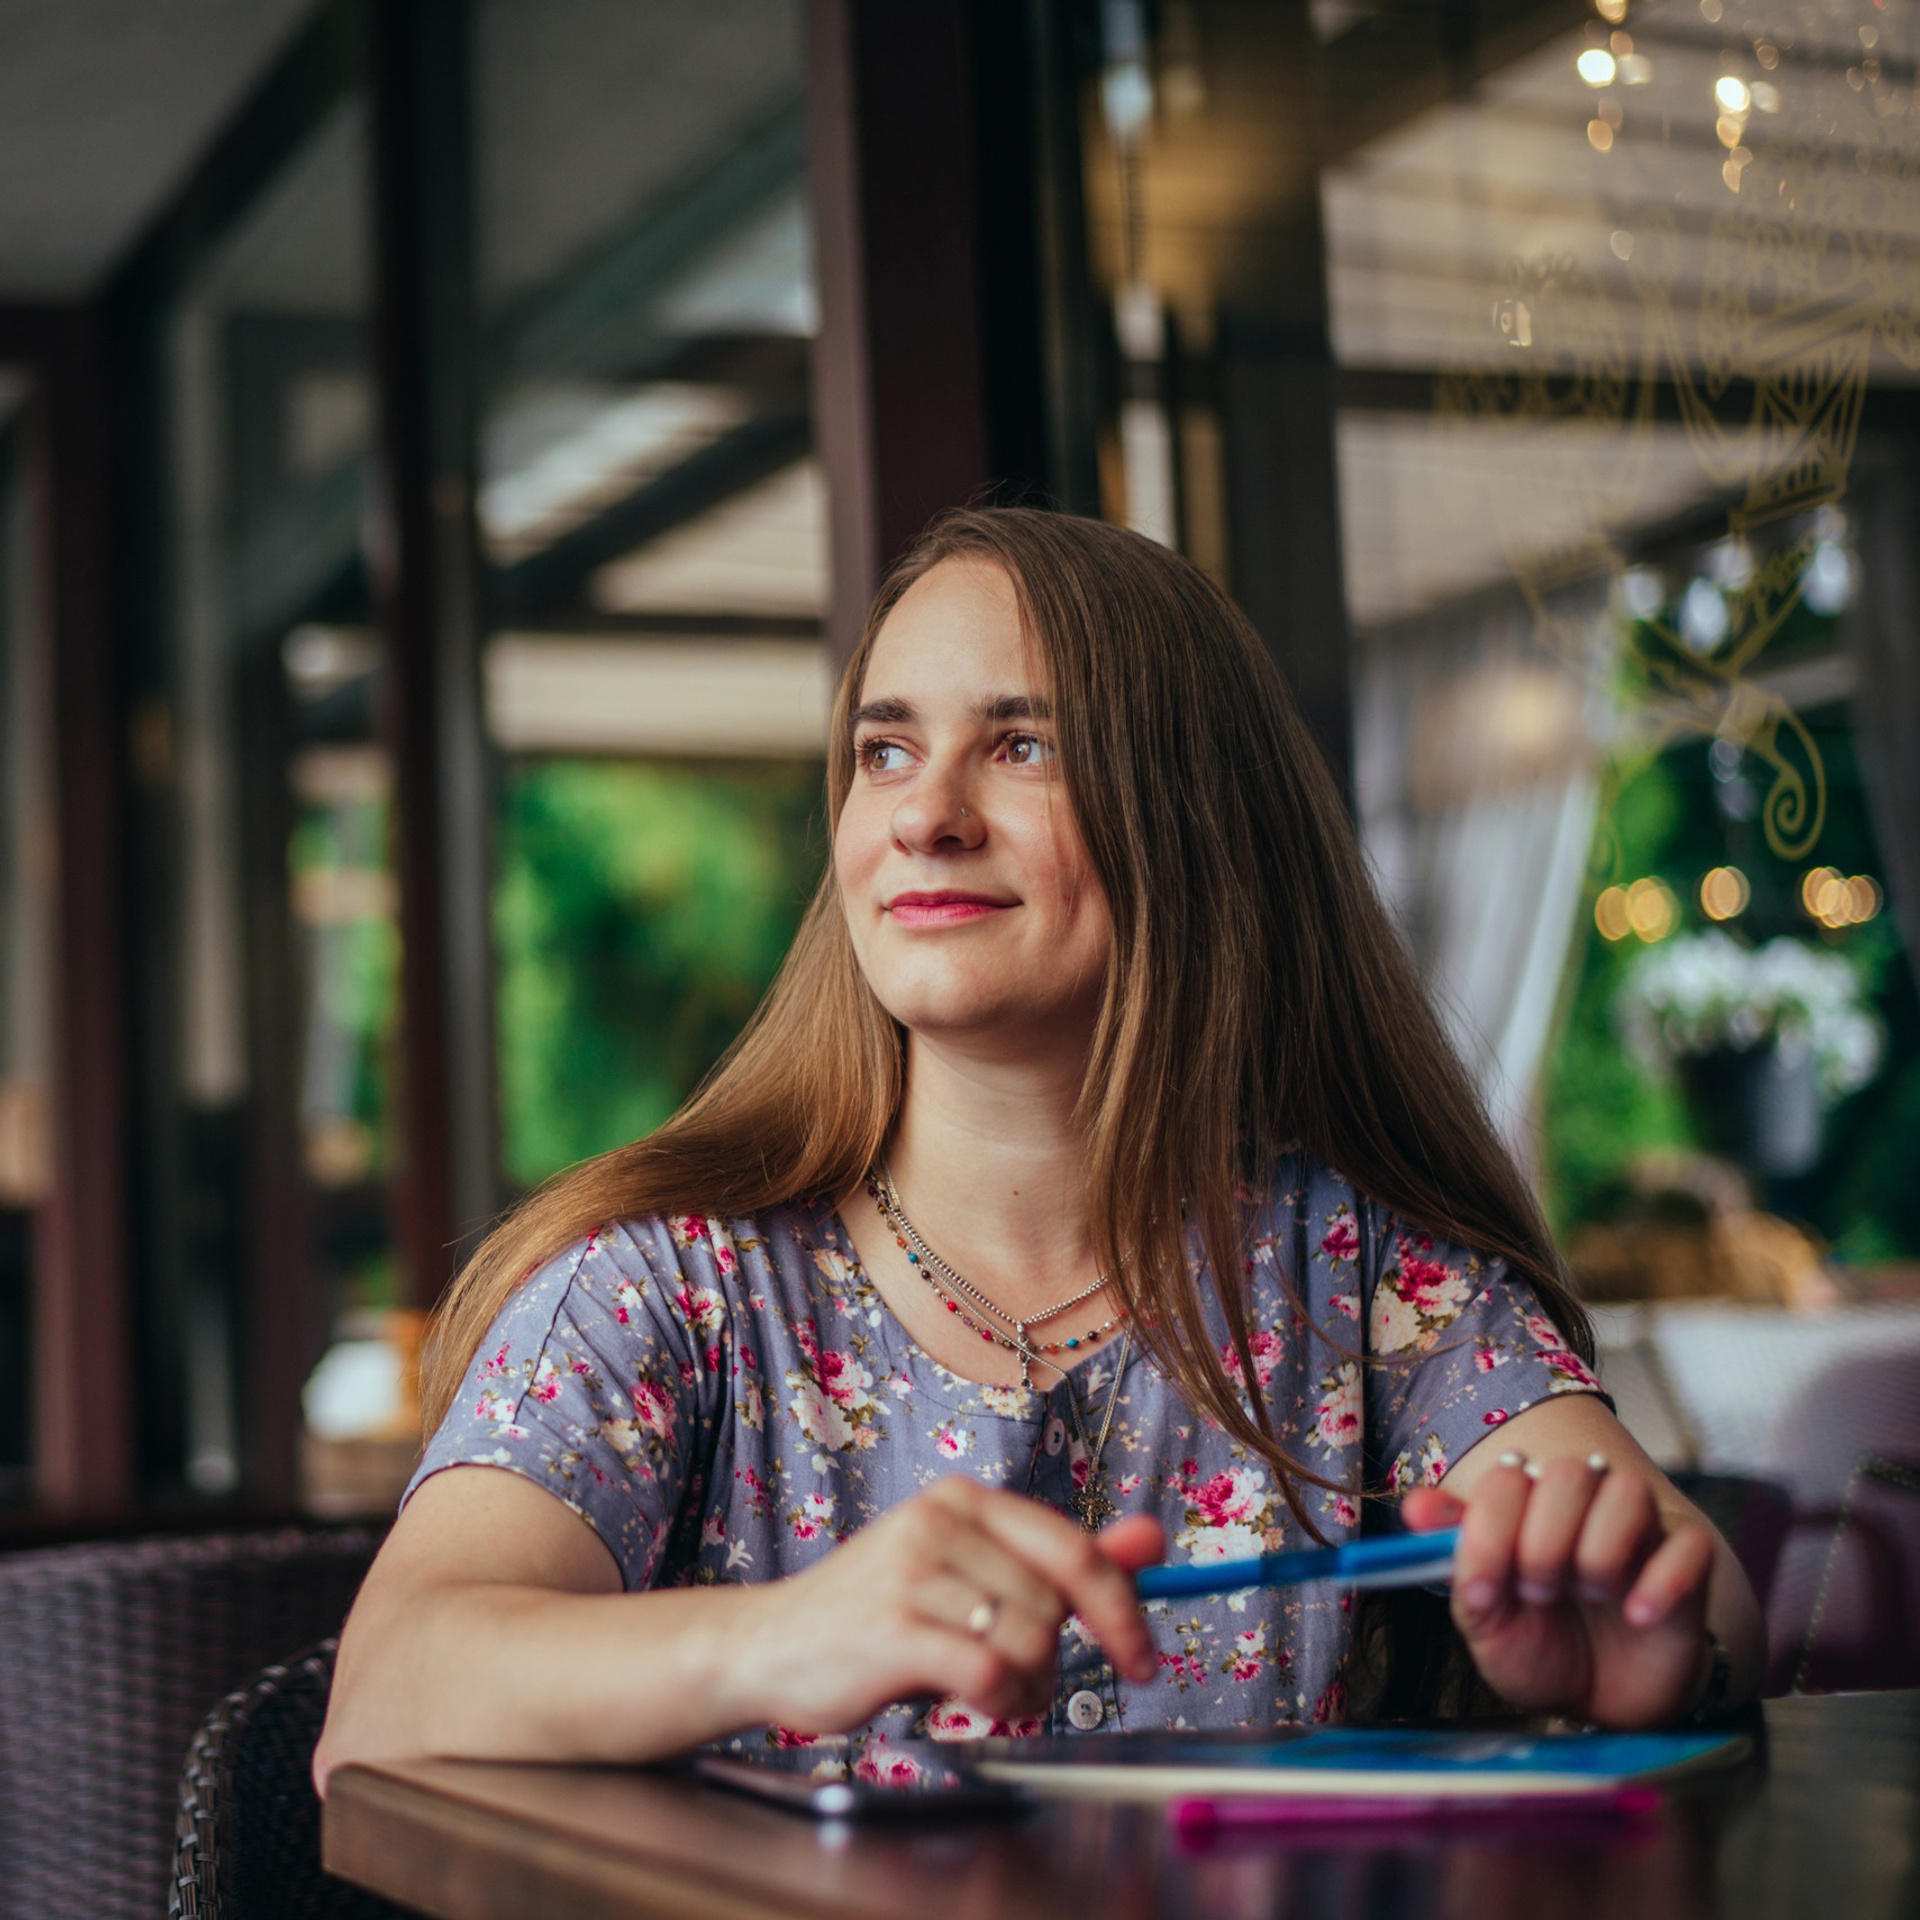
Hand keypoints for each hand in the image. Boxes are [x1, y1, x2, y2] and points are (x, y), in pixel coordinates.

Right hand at [730, 1478, 1164, 1734]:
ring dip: (1025, 1688)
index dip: (1122, 1608)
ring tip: (986, 1692)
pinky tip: (973, 1702)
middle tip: (1021, 1685)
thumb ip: (1059, 1561)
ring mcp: (912, 1571)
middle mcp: (939, 1522)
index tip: (1145, 1657)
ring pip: (1027, 1640)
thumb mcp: (970, 1576)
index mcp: (964, 1501)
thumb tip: (1153, 1539)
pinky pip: (988, 1670)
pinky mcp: (892, 1627)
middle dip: (1053, 1661)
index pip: (1073, 1547)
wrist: (768, 1645)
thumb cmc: (878, 1614)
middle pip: (1052, 1605)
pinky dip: (998, 1701)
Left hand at [1402, 1452, 1717, 1727]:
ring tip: (1589, 1595)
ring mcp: (1641, 1533)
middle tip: (1539, 1592)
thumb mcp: (1487, 1618)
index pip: (1510, 1478)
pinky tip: (1636, 1615)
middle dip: (1545, 1538)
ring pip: (1628, 1493)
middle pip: (1570, 1474)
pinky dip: (1661, 1579)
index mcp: (1529, 1509)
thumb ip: (1457, 1560)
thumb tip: (1414, 1509)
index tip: (1487, 1590)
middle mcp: (1585, 1508)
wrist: (1603, 1706)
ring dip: (1600, 1547)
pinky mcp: (1689, 1566)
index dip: (1492, 1529)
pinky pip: (1690, 1545)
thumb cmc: (1541, 1651)